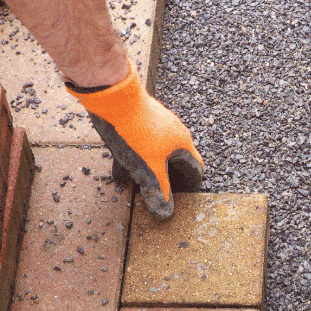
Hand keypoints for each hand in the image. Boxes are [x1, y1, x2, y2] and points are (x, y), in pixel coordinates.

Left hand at [67, 58, 203, 220]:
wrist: (113, 96)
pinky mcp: (141, 117)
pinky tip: (120, 164)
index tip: (184, 198)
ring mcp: (158, 122)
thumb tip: (166, 214)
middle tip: (159, 193)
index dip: (191, 186)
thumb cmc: (135, 133)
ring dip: (149, 168)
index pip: (196, 169)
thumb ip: (157, 192)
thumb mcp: (147, 169)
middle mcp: (175, 132)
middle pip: (176, 161)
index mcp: (183, 145)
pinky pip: (142, 142)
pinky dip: (136, 157)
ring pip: (156, 152)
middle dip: (167, 179)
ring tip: (135, 183)